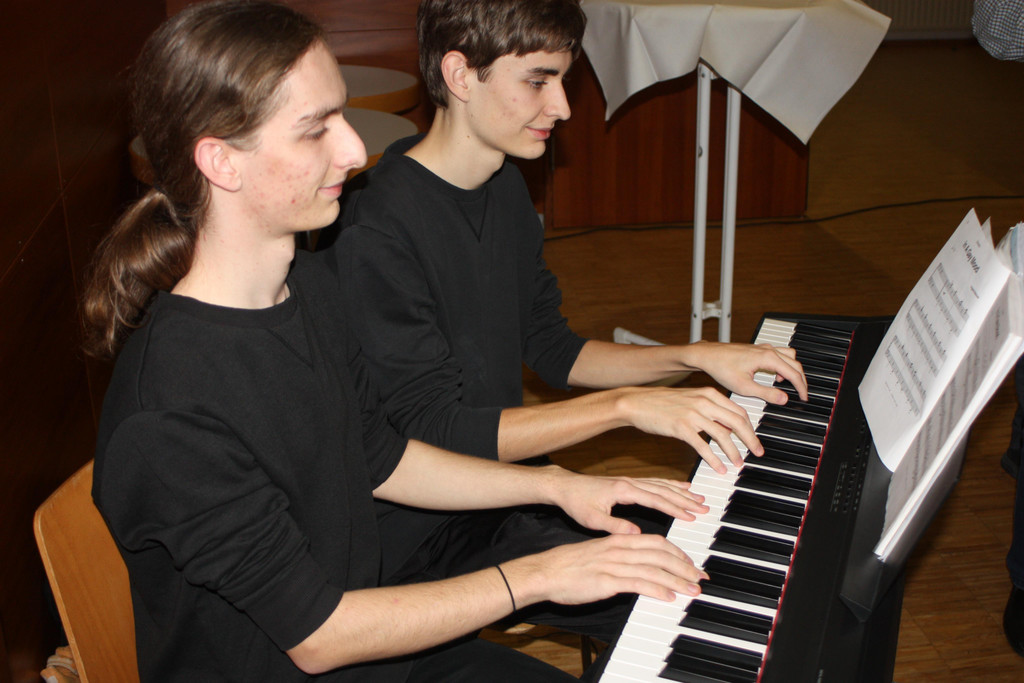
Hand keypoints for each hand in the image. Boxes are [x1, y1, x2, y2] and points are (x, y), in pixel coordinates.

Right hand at [506, 534, 707, 605]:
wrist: (546, 571)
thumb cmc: (569, 565)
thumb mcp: (599, 553)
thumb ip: (621, 556)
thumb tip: (640, 566)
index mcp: (619, 539)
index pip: (657, 541)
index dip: (678, 551)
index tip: (691, 563)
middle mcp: (619, 548)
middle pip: (661, 553)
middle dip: (685, 566)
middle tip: (701, 577)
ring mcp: (614, 564)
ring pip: (655, 569)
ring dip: (678, 580)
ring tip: (693, 590)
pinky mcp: (607, 581)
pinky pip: (638, 584)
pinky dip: (657, 590)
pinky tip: (669, 596)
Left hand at [547, 469, 707, 533]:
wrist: (564, 486)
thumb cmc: (576, 502)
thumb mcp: (592, 518)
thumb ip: (615, 525)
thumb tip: (636, 533)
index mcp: (624, 491)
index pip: (655, 499)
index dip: (674, 508)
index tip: (691, 516)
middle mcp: (630, 483)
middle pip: (663, 490)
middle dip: (685, 499)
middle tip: (704, 506)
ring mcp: (630, 481)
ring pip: (661, 484)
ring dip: (680, 491)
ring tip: (698, 497)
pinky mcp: (627, 482)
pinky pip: (654, 482)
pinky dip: (669, 484)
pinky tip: (679, 487)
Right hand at [617, 385, 759, 471]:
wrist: (636, 402)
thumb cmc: (661, 402)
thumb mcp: (690, 399)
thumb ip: (709, 409)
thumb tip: (726, 425)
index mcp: (709, 394)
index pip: (739, 412)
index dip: (751, 428)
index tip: (755, 441)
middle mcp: (704, 402)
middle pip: (737, 423)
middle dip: (750, 441)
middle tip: (756, 454)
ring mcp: (693, 414)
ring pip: (723, 435)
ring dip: (734, 452)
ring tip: (738, 464)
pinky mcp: (681, 427)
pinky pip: (703, 446)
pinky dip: (714, 459)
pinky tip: (718, 468)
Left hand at [684, 341, 808, 404]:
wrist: (707, 355)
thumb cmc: (722, 368)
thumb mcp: (744, 387)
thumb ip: (766, 393)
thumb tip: (784, 399)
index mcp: (768, 358)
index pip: (793, 373)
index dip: (801, 387)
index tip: (804, 398)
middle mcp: (768, 349)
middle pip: (795, 363)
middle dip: (801, 379)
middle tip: (802, 394)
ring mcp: (763, 347)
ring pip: (789, 356)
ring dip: (793, 370)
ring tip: (790, 385)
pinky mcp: (758, 348)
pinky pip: (780, 354)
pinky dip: (784, 365)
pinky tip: (775, 376)